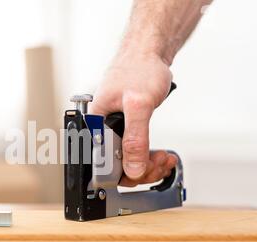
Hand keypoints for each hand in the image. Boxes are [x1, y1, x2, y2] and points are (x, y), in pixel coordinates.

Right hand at [89, 53, 177, 186]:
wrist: (148, 53)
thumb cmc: (139, 69)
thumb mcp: (138, 105)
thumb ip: (135, 138)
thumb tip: (132, 168)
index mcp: (93, 124)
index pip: (102, 163)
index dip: (125, 172)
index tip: (146, 169)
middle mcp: (98, 130)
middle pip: (115, 166)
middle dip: (141, 169)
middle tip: (159, 163)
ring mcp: (111, 130)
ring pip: (125, 161)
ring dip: (147, 165)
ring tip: (163, 159)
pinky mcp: (122, 128)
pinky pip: (132, 151)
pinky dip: (147, 157)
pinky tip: (159, 154)